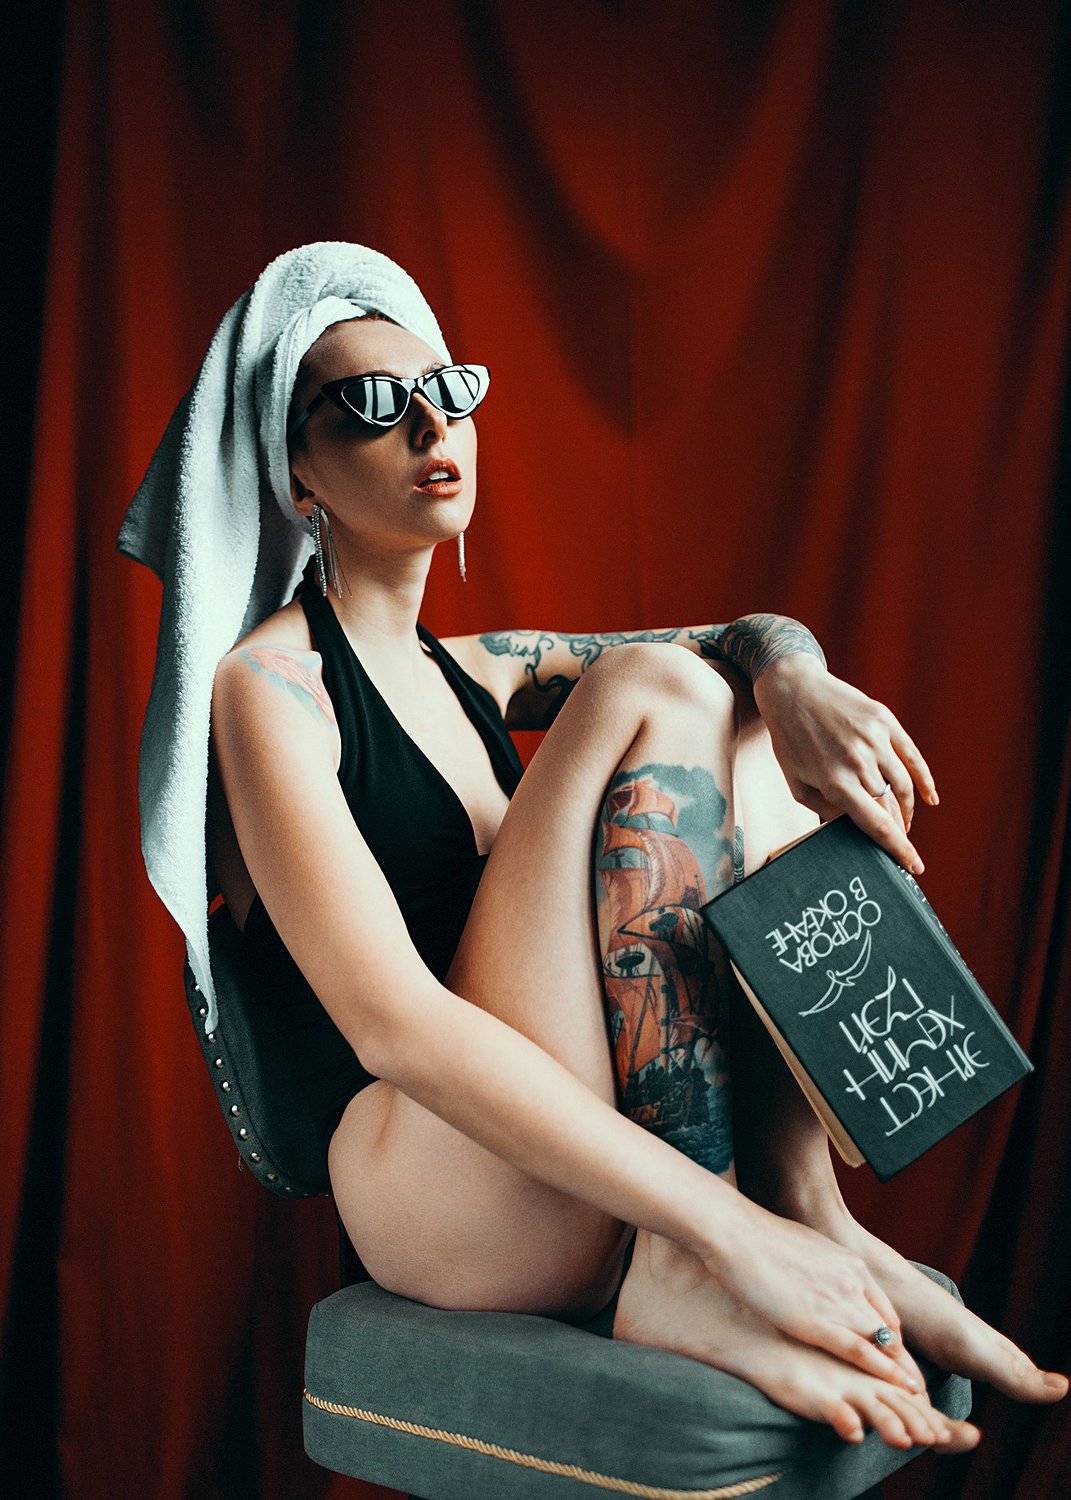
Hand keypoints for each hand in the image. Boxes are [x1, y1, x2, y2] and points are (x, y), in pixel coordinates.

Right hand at [702, 1201, 925, 1392]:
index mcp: (849, 1264)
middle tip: (916, 1384)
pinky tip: (894, 1388)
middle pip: (889, 1328)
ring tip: (914, 1396)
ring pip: (881, 1343)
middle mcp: (852, 1282)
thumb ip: (819, 1266)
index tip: (897, 1355)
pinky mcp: (817, 1321)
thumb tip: (815, 1273)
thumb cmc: (758, 1237)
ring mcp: (837, 1301)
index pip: (882, 1308)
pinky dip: (880, 1371)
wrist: (738, 1232)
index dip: (892, 1335)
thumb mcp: (804, 1246)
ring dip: (899, 1372)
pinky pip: (859, 1351)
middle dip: (903, 1359)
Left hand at [751, 656, 937, 873]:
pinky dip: (925, 780)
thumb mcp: (796, 782)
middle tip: (899, 842)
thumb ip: (824, 810)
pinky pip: (913, 756)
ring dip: (908, 808)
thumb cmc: (791, 741)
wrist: (792, 690)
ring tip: (904, 821)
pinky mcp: (884, 721)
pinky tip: (930, 798)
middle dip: (899, 830)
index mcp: (834, 781)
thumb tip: (853, 827)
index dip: (897, 848)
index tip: (913, 866)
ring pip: (904, 785)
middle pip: (891, 806)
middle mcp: (857, 761)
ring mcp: (874, 739)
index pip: (875, 823)